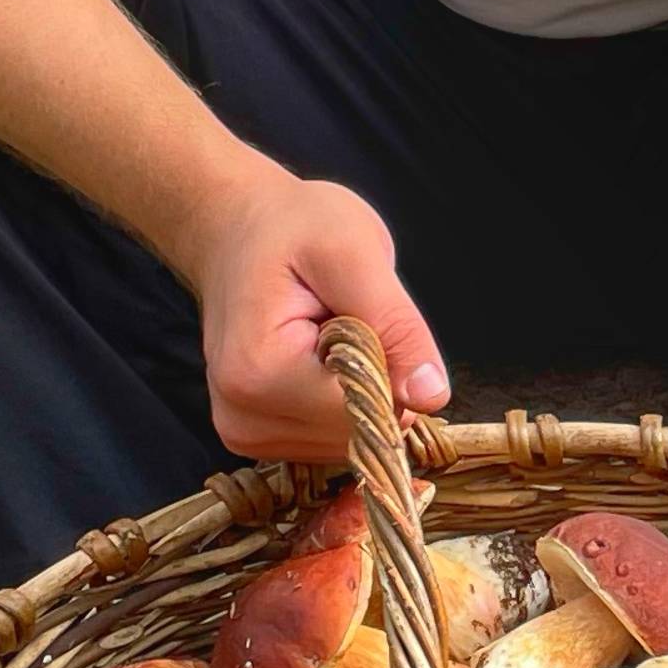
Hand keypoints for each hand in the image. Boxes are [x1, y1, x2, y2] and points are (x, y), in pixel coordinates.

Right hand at [169, 159, 451, 463]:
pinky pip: (328, 438)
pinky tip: (316, 357)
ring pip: (347, 440)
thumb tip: (430, 395)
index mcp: (257, 374)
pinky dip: (338, 401)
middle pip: (356, 432)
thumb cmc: (292, 227)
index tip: (360, 313)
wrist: (237, 229)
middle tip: (341, 317)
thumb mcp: (356, 254)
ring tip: (324, 332)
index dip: (388, 366)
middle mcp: (241, 418)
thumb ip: (396, 328)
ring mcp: (244, 434)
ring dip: (356, 389)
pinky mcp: (253, 437)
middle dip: (373, 378)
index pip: (364, 412)